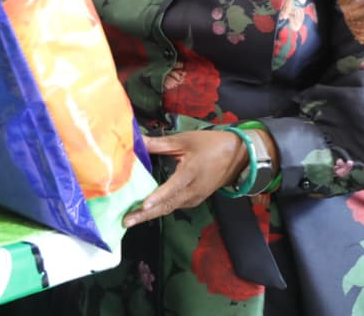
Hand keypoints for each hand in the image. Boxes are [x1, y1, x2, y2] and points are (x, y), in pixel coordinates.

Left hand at [123, 131, 247, 227]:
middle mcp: (193, 190)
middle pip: (167, 205)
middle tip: (126, 221)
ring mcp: (195, 198)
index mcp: (191, 173)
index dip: (157, 196)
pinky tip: (146, 210)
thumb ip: (158, 144)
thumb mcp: (184, 140)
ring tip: (130, 218)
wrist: (237, 157)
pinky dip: (160, 208)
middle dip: (145, 215)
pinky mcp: (195, 200)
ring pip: (170, 208)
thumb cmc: (209, 145)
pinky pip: (175, 206)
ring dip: (150, 214)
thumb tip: (136, 140)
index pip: (172, 188)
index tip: (143, 205)